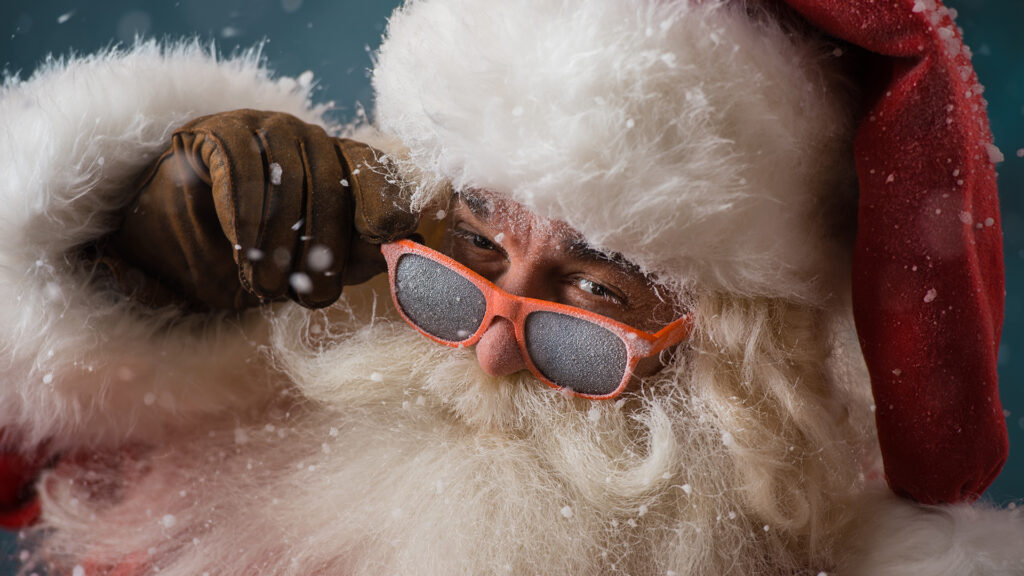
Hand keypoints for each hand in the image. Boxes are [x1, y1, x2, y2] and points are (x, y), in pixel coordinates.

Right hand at [101, 109, 417, 309]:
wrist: (167, 251)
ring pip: (286, 177)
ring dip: (279, 242)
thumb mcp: (309, 265)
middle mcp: (307, 139)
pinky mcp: (219, 129)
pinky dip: (244, 213)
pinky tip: (240, 247)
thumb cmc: (248, 262)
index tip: (384, 234)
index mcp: (338, 165)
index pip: (373, 172)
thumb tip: (402, 247)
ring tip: (266, 286)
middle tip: (310, 297)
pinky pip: (241, 166)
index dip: (383, 201)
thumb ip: (356, 254)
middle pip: (330, 184)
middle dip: (322, 247)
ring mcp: (263, 126)